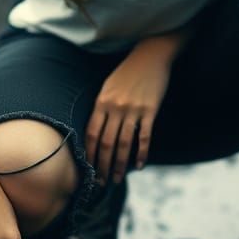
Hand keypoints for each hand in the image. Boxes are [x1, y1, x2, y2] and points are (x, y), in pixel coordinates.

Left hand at [85, 41, 171, 184]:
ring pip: (123, 144)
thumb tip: (95, 133)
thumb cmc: (126, 73)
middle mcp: (115, 107)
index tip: (88, 170)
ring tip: (117, 179)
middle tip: (102, 182)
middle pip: (105, 143)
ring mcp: (133, 110)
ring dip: (119, 164)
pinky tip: (139, 166)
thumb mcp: (107, 87)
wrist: (150, 56)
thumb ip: (101, 109)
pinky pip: (144, 137)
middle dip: (102, 165)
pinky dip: (141, 153)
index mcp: (101, 102)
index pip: (91, 134)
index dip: (89, 155)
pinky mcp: (150, 110)